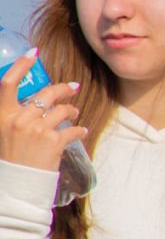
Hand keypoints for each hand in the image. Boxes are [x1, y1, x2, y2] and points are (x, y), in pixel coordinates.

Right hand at [0, 54, 86, 172]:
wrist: (15, 185)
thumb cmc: (8, 159)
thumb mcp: (3, 132)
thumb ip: (14, 115)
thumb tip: (31, 101)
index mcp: (2, 115)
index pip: (8, 83)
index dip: (21, 65)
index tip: (34, 53)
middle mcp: (18, 119)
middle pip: (45, 93)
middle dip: (62, 88)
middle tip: (73, 87)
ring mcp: (37, 130)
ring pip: (62, 110)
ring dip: (71, 110)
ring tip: (74, 113)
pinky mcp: (53, 142)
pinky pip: (73, 129)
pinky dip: (79, 129)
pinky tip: (81, 131)